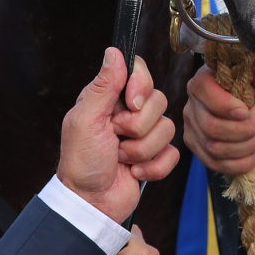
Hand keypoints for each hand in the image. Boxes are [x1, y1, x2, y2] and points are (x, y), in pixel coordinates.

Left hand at [58, 49, 177, 224]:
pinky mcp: (156, 157)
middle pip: (158, 101)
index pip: (140, 73)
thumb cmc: (81, 163)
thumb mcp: (85, 120)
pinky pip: (173, 154)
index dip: (141, 87)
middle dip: (137, 126)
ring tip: (121, 159)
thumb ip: (103, 85)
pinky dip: (153, 167)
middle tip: (116, 138)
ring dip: (142, 150)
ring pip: (167, 129)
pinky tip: (134, 172)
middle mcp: (128, 113)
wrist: (91, 203)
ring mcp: (144, 135)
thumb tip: (114, 51)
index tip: (130, 104)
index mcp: (110, 98)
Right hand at [184, 57, 254, 175]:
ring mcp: (197, 130)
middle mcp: (196, 104)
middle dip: (246, 129)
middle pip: (211, 127)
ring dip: (250, 144)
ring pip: (217, 148)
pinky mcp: (204, 152)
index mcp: (207, 78)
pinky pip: (219, 166)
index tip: (249, 109)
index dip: (226, 105)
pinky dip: (246, 162)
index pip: (202, 90)